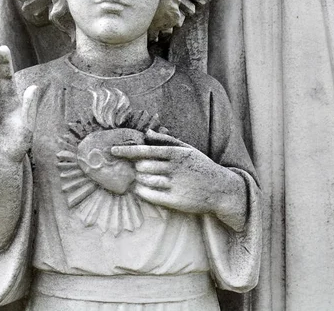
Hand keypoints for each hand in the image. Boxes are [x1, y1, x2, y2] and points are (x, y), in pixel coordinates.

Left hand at [111, 130, 246, 217]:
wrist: (221, 189)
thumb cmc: (201, 166)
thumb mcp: (188, 149)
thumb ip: (166, 140)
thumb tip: (147, 132)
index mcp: (176, 153)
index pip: (145, 150)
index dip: (127, 151)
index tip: (113, 150)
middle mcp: (174, 168)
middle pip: (142, 166)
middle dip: (135, 167)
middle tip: (134, 168)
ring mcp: (175, 185)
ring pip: (145, 180)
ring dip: (137, 179)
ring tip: (139, 179)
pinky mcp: (175, 200)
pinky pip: (150, 195)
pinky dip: (141, 192)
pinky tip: (141, 189)